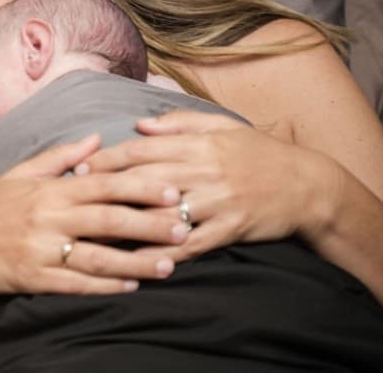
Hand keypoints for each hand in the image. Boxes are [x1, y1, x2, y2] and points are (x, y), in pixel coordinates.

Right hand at [0, 134, 185, 297]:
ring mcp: (40, 249)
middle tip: (185, 226)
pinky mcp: (33, 278)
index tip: (173, 189)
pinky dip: (106, 286)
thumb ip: (60, 156)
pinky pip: (76, 284)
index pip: (103, 184)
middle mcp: (47, 217)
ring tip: (170, 264)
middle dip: (150, 223)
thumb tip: (96, 137)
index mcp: (49, 190)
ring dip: (137, 260)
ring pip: (99, 256)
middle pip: (108, 219)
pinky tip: (132, 286)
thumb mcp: (19, 173)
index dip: (140, 186)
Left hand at [83, 110, 333, 260]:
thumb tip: (140, 125)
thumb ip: (179, 124)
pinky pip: (193, 243)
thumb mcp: (222, 127)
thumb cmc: (259, 153)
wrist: (307, 185)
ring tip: (97, 232)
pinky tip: (141, 258)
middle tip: (75, 198)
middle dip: (107, 189)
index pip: (142, 150)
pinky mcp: (231, 228)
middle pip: (145, 180)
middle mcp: (204, 171)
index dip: (108, 159)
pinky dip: (166, 251)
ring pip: (165, 212)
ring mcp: (218, 201)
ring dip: (130, 223)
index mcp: (198, 144)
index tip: (80, 167)